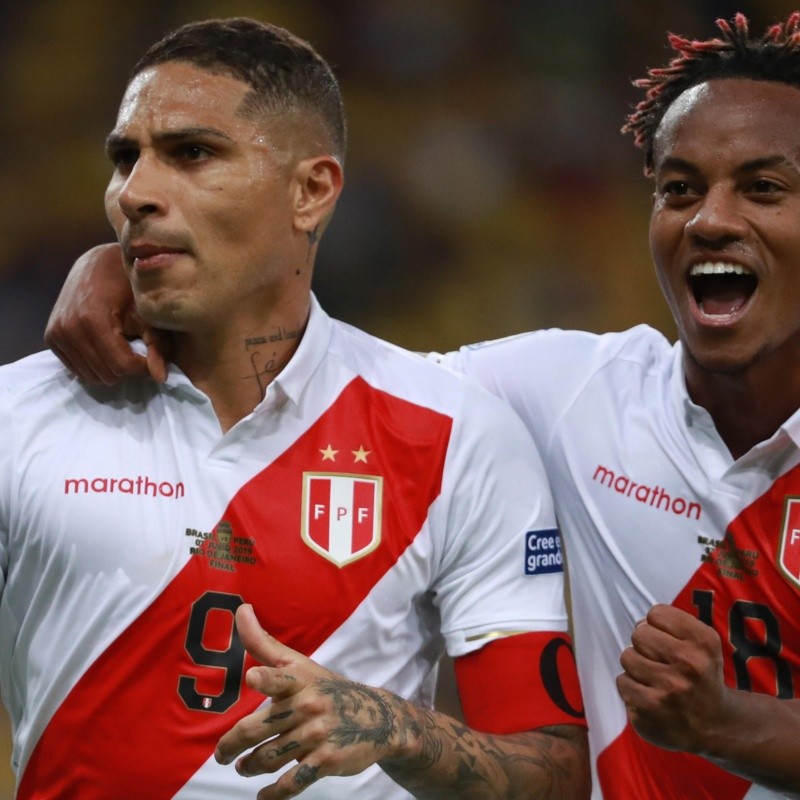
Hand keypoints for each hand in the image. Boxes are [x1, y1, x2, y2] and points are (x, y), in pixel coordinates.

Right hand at [44, 243, 169, 382]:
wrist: (96, 264)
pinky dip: (94, 364)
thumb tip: (160, 378)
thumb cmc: (128, 286)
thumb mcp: (147, 313)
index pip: (122, 365)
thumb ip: (157, 345)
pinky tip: (104, 346)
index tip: (152, 356)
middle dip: (127, 367)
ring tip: (121, 346)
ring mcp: (56, 333)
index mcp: (93, 319)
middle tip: (137, 349)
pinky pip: (77, 369)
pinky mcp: (51, 337)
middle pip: (107, 374)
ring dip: (111, 368)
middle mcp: (69, 328)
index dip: (143, 367)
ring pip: (91, 376)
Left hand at [215, 605, 419, 799]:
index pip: (281, 676)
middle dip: (232, 745)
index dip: (267, 677)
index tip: (253, 677)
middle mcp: (308, 705)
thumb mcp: (300, 663)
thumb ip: (264, 643)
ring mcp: (317, 735)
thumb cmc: (326, 687)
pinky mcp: (325, 761)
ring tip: (243, 767)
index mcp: (300, 680)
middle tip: (222, 755)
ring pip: (269, 757)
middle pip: (259, 728)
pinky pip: (292, 783)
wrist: (376, 718)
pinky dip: (273, 793)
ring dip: (250, 767)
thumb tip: (240, 609)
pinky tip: (263, 795)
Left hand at [616, 603, 731, 753]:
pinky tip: (650, 695)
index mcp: (703, 642)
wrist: (715, 725)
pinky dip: (631, 687)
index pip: (657, 613)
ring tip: (655, 679)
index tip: (670, 641)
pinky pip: (622, 681)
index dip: (658, 626)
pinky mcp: (649, 709)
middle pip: (639, 634)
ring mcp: (668, 690)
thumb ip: (671, 624)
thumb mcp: (702, 643)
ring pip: (627, 657)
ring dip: (636, 666)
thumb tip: (639, 624)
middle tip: (661, 662)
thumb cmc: (700, 675)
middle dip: (645, 646)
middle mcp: (689, 665)